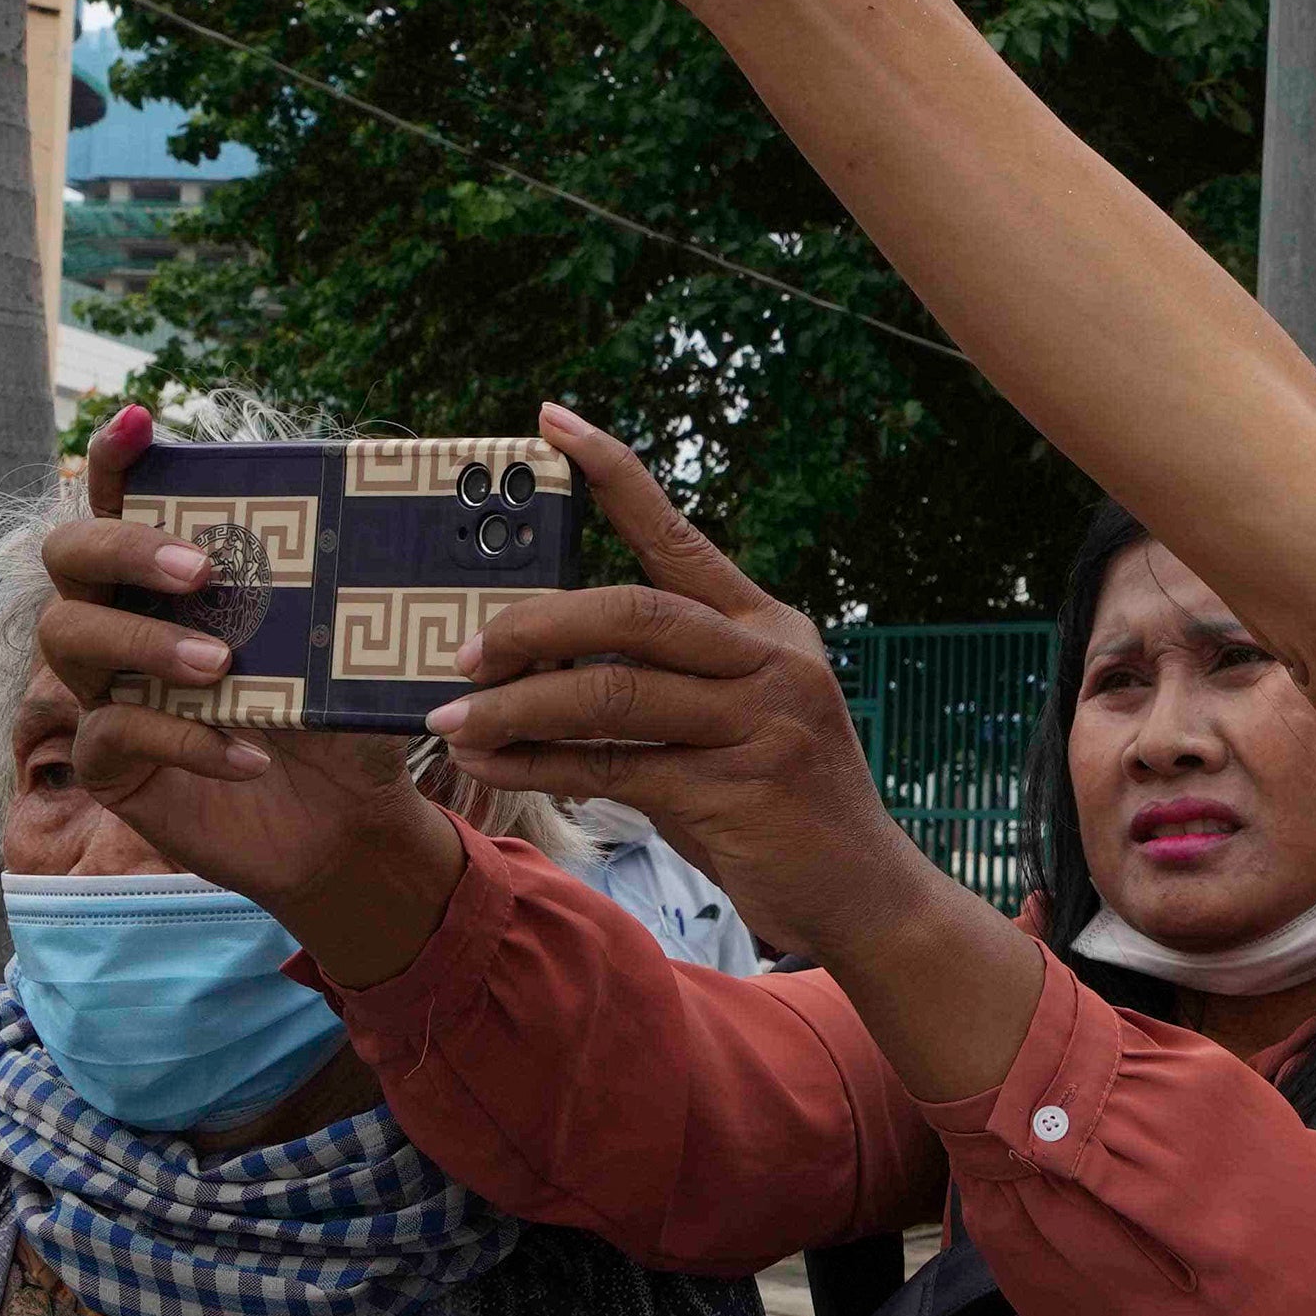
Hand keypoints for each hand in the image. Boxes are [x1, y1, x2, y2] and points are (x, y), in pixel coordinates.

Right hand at [34, 403, 467, 960]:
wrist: (352, 824)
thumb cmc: (344, 719)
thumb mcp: (352, 648)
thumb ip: (342, 589)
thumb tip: (382, 517)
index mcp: (172, 578)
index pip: (121, 499)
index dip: (116, 456)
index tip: (142, 420)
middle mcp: (123, 622)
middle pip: (67, 556)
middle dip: (123, 549)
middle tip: (202, 571)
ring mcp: (108, 690)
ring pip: (69, 640)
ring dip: (145, 643)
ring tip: (222, 666)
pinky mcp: (113, 764)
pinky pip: (114, 734)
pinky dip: (184, 740)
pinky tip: (249, 754)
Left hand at [425, 408, 908, 959]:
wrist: (862, 893)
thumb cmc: (776, 801)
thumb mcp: (728, 723)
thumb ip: (654, 687)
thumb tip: (535, 669)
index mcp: (765, 628)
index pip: (677, 536)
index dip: (613, 474)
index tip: (550, 421)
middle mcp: (771, 661)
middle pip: (633, 613)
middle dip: (535, 626)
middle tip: (465, 650)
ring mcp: (763, 724)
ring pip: (613, 694)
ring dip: (518, 708)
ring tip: (454, 718)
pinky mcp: (741, 790)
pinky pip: (615, 768)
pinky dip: (541, 765)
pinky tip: (495, 766)